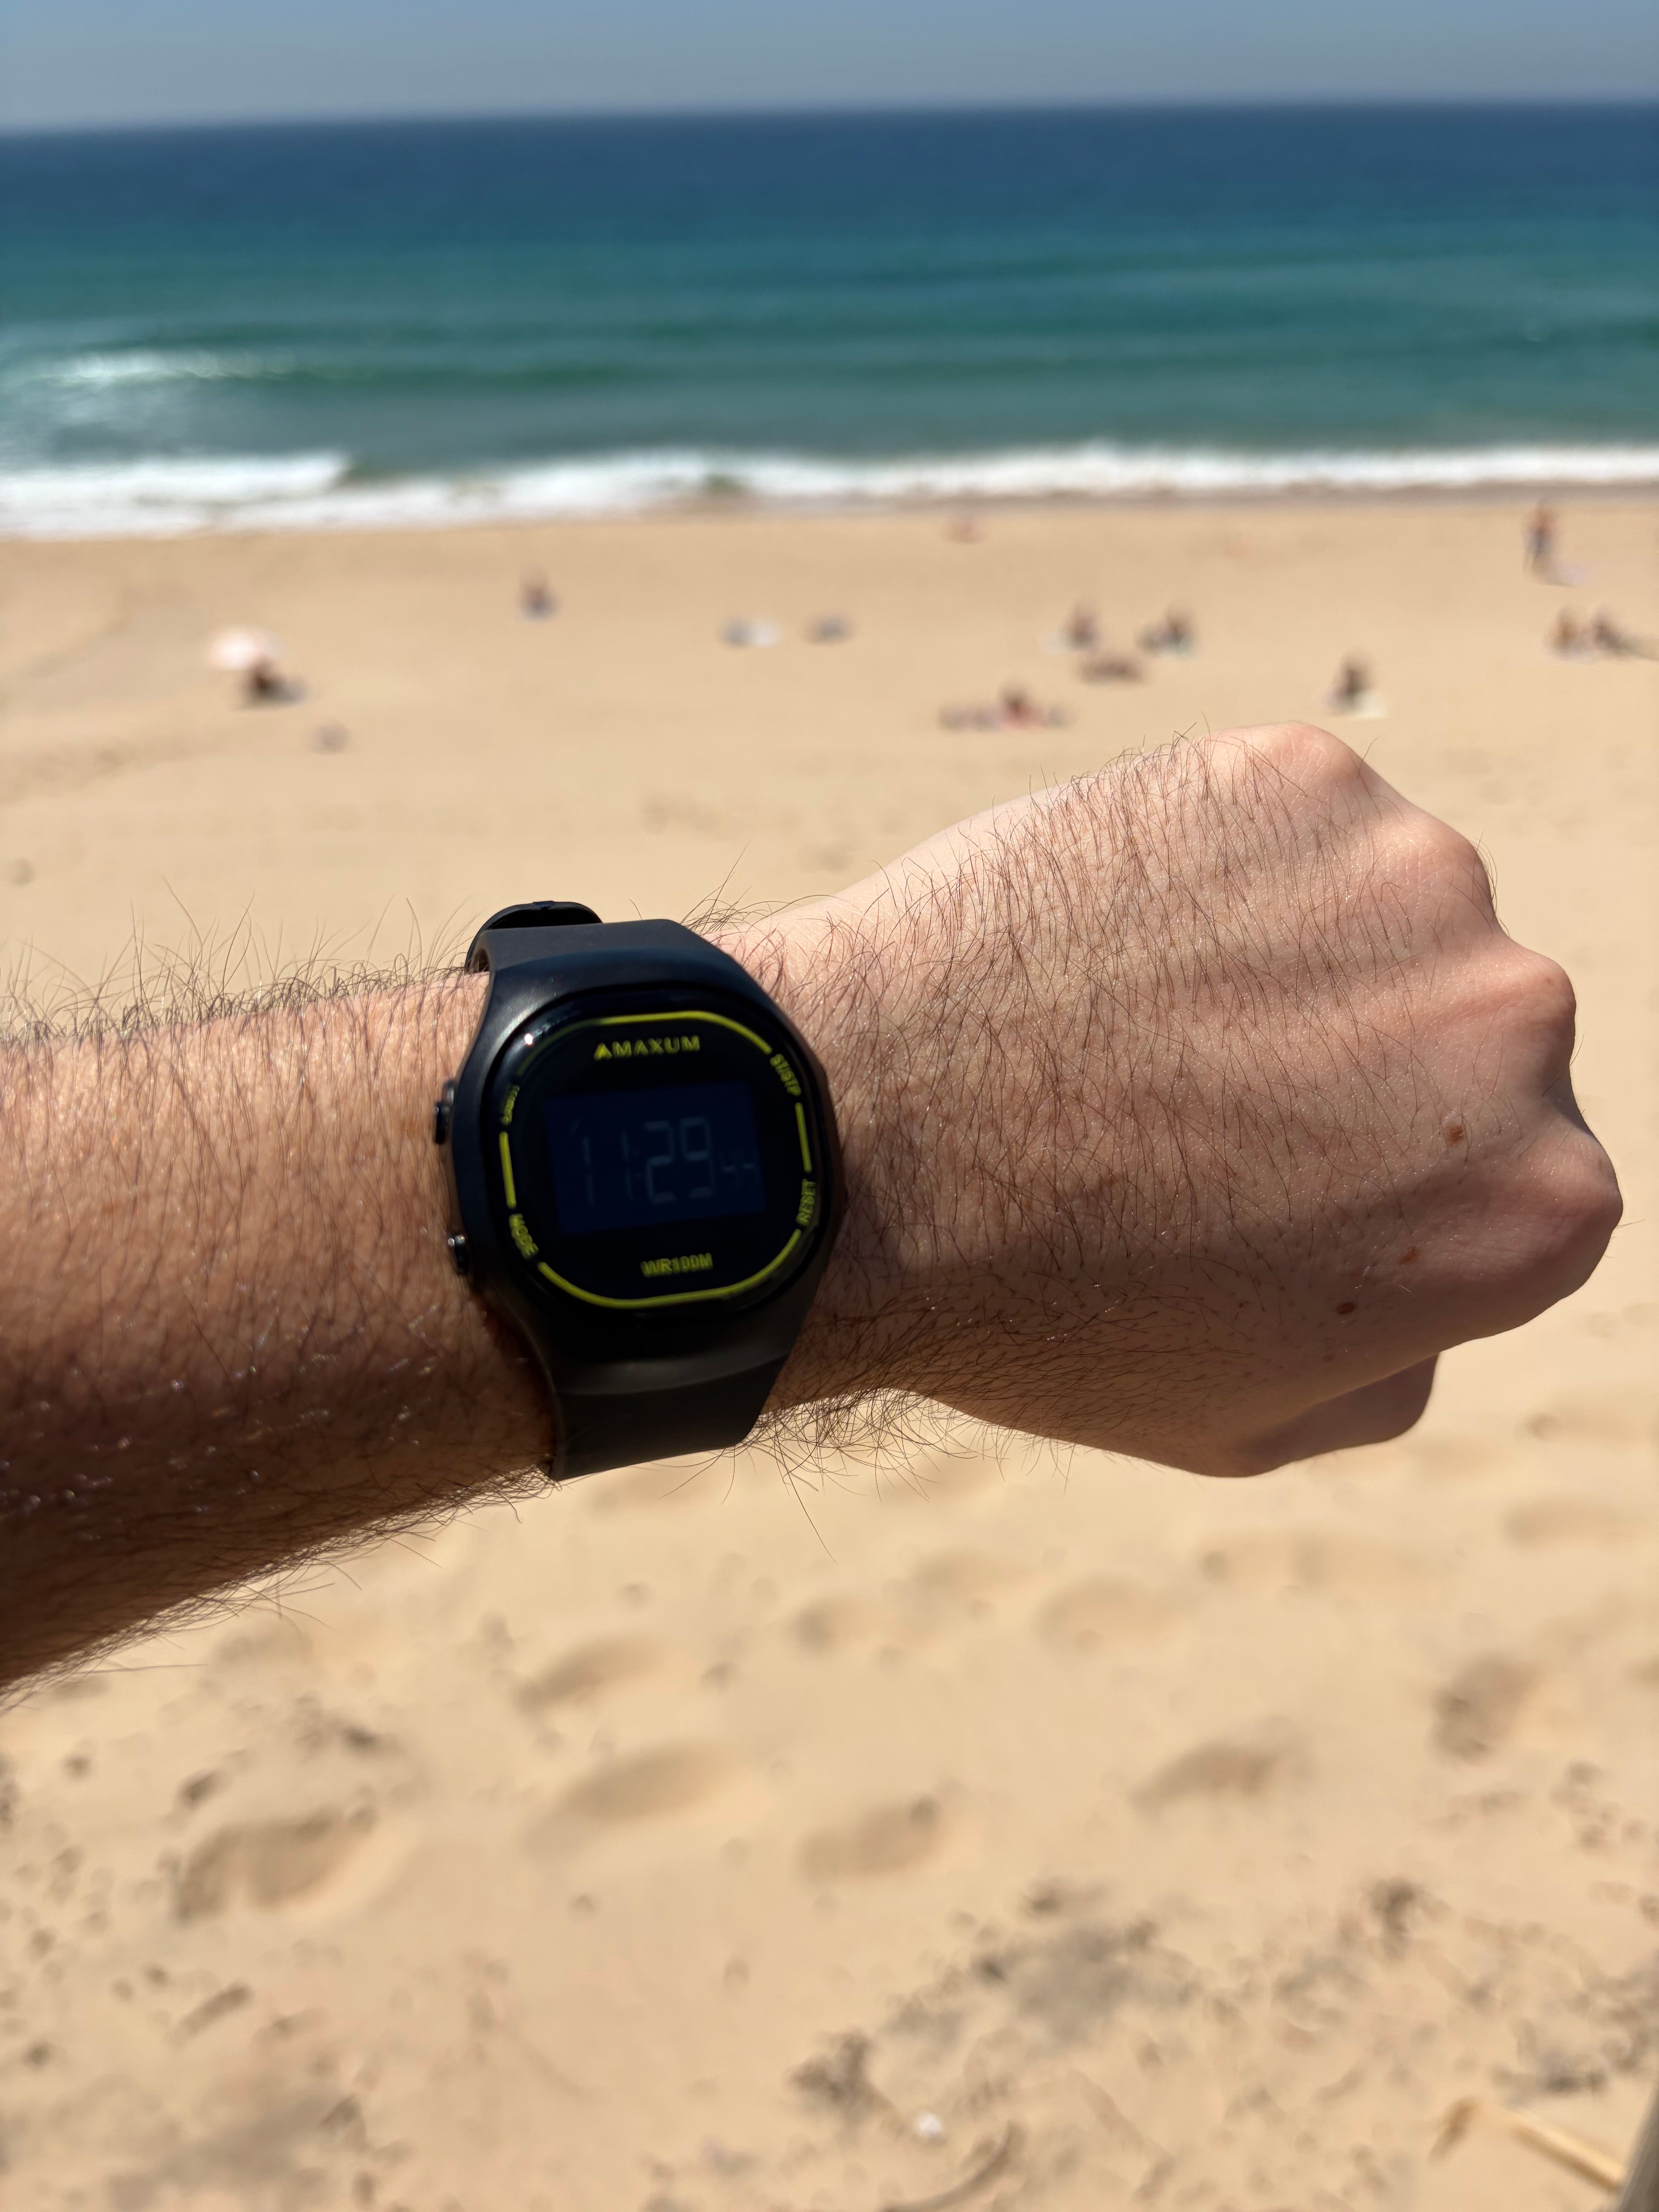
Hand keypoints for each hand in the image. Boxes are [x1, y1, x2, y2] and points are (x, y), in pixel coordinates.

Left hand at [741, 725, 1620, 1473]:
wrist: (860, 1148)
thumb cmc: (1047, 1311)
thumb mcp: (1257, 1418)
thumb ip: (1401, 1352)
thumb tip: (1428, 1280)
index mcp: (1539, 1202)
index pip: (1512, 1176)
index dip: (1383, 1183)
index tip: (1273, 1183)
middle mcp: (1516, 1025)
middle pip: (1459, 1033)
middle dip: (1350, 1063)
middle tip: (1191, 1095)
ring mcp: (1411, 876)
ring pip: (1369, 914)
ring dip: (1279, 954)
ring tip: (1129, 1018)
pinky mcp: (1294, 772)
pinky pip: (1275, 824)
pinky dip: (1204, 866)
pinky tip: (1100, 936)